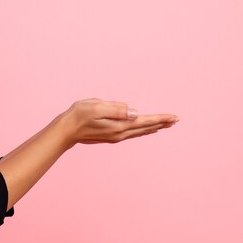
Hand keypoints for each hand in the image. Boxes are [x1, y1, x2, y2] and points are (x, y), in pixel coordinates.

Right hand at [59, 98, 178, 146]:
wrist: (65, 130)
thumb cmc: (79, 115)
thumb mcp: (97, 106)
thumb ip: (117, 109)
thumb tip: (135, 112)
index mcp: (119, 125)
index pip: (145, 121)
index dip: (161, 118)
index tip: (174, 117)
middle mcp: (120, 133)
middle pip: (146, 128)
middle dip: (162, 123)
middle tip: (176, 120)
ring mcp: (116, 136)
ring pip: (140, 132)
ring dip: (154, 127)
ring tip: (165, 124)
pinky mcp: (111, 136)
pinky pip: (133, 133)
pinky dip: (143, 130)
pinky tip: (146, 129)